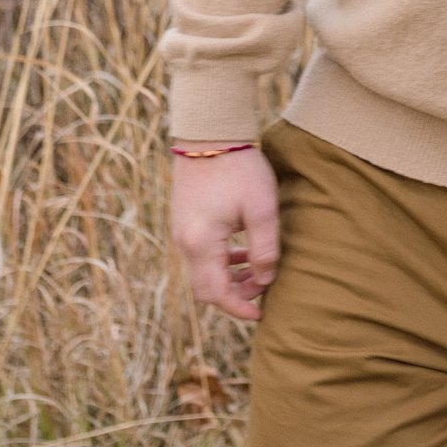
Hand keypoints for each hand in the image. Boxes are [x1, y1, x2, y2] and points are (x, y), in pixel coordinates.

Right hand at [169, 144, 280, 321]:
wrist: (209, 132)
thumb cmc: (239, 167)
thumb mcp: (261, 208)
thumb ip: (265, 248)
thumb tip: (266, 279)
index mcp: (200, 242)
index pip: (215, 293)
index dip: (238, 308)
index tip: (261, 314)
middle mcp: (184, 241)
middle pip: (204, 288)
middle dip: (234, 294)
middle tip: (263, 288)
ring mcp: (181, 230)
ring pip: (202, 271)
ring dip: (228, 277)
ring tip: (257, 269)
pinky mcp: (185, 219)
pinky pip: (200, 253)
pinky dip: (220, 261)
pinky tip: (243, 249)